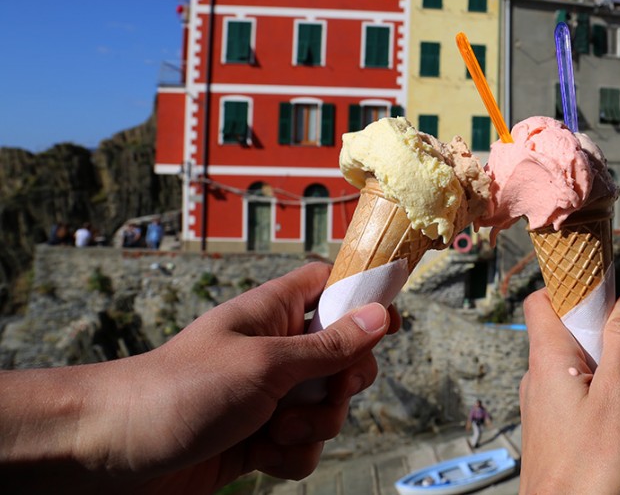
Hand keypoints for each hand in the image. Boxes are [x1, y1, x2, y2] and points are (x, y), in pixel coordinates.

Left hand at [0, 262, 399, 493]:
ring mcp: (269, 396)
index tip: (388, 323)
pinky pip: (305, 447)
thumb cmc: (176, 393)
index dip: (363, 297)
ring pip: (329, 407)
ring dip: (315, 426)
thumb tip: (382, 316)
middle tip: (324, 390)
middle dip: (345, 383)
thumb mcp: (263, 365)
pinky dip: (292, 456)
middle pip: (345, 355)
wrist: (109, 455)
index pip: (331, 285)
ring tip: (275, 431)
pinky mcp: (260, 439)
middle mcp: (275, 351)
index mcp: (273, 312)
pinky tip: (261, 457)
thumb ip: (327, 347)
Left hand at [518, 288, 619, 494]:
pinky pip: (571, 389)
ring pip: (570, 361)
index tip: (605, 287)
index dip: (571, 287)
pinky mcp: (550, 426)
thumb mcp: (618, 396)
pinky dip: (594, 387)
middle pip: (562, 328)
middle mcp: (537, 377)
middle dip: (597, 329)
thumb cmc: (588, 470)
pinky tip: (613, 411)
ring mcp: (541, 403)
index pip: (544, 300)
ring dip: (599, 362)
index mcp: (547, 360)